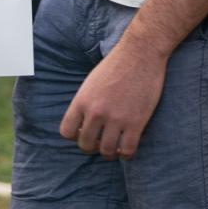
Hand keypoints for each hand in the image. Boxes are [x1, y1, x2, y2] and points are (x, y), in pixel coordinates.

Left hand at [60, 39, 165, 159]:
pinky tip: (128, 149)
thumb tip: (84, 122)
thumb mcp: (91, 82)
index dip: (75, 136)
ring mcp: (116, 118)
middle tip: (101, 142)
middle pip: (85, 145)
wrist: (141, 53)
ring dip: (109, 153)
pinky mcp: (136, 122)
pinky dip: (127, 155)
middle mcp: (96, 112)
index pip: (66, 132)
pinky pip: (127, 150)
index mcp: (82, 101)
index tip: (85, 133)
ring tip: (114, 149)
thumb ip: (85, 102)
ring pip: (106, 151)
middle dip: (92, 147)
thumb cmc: (117, 64)